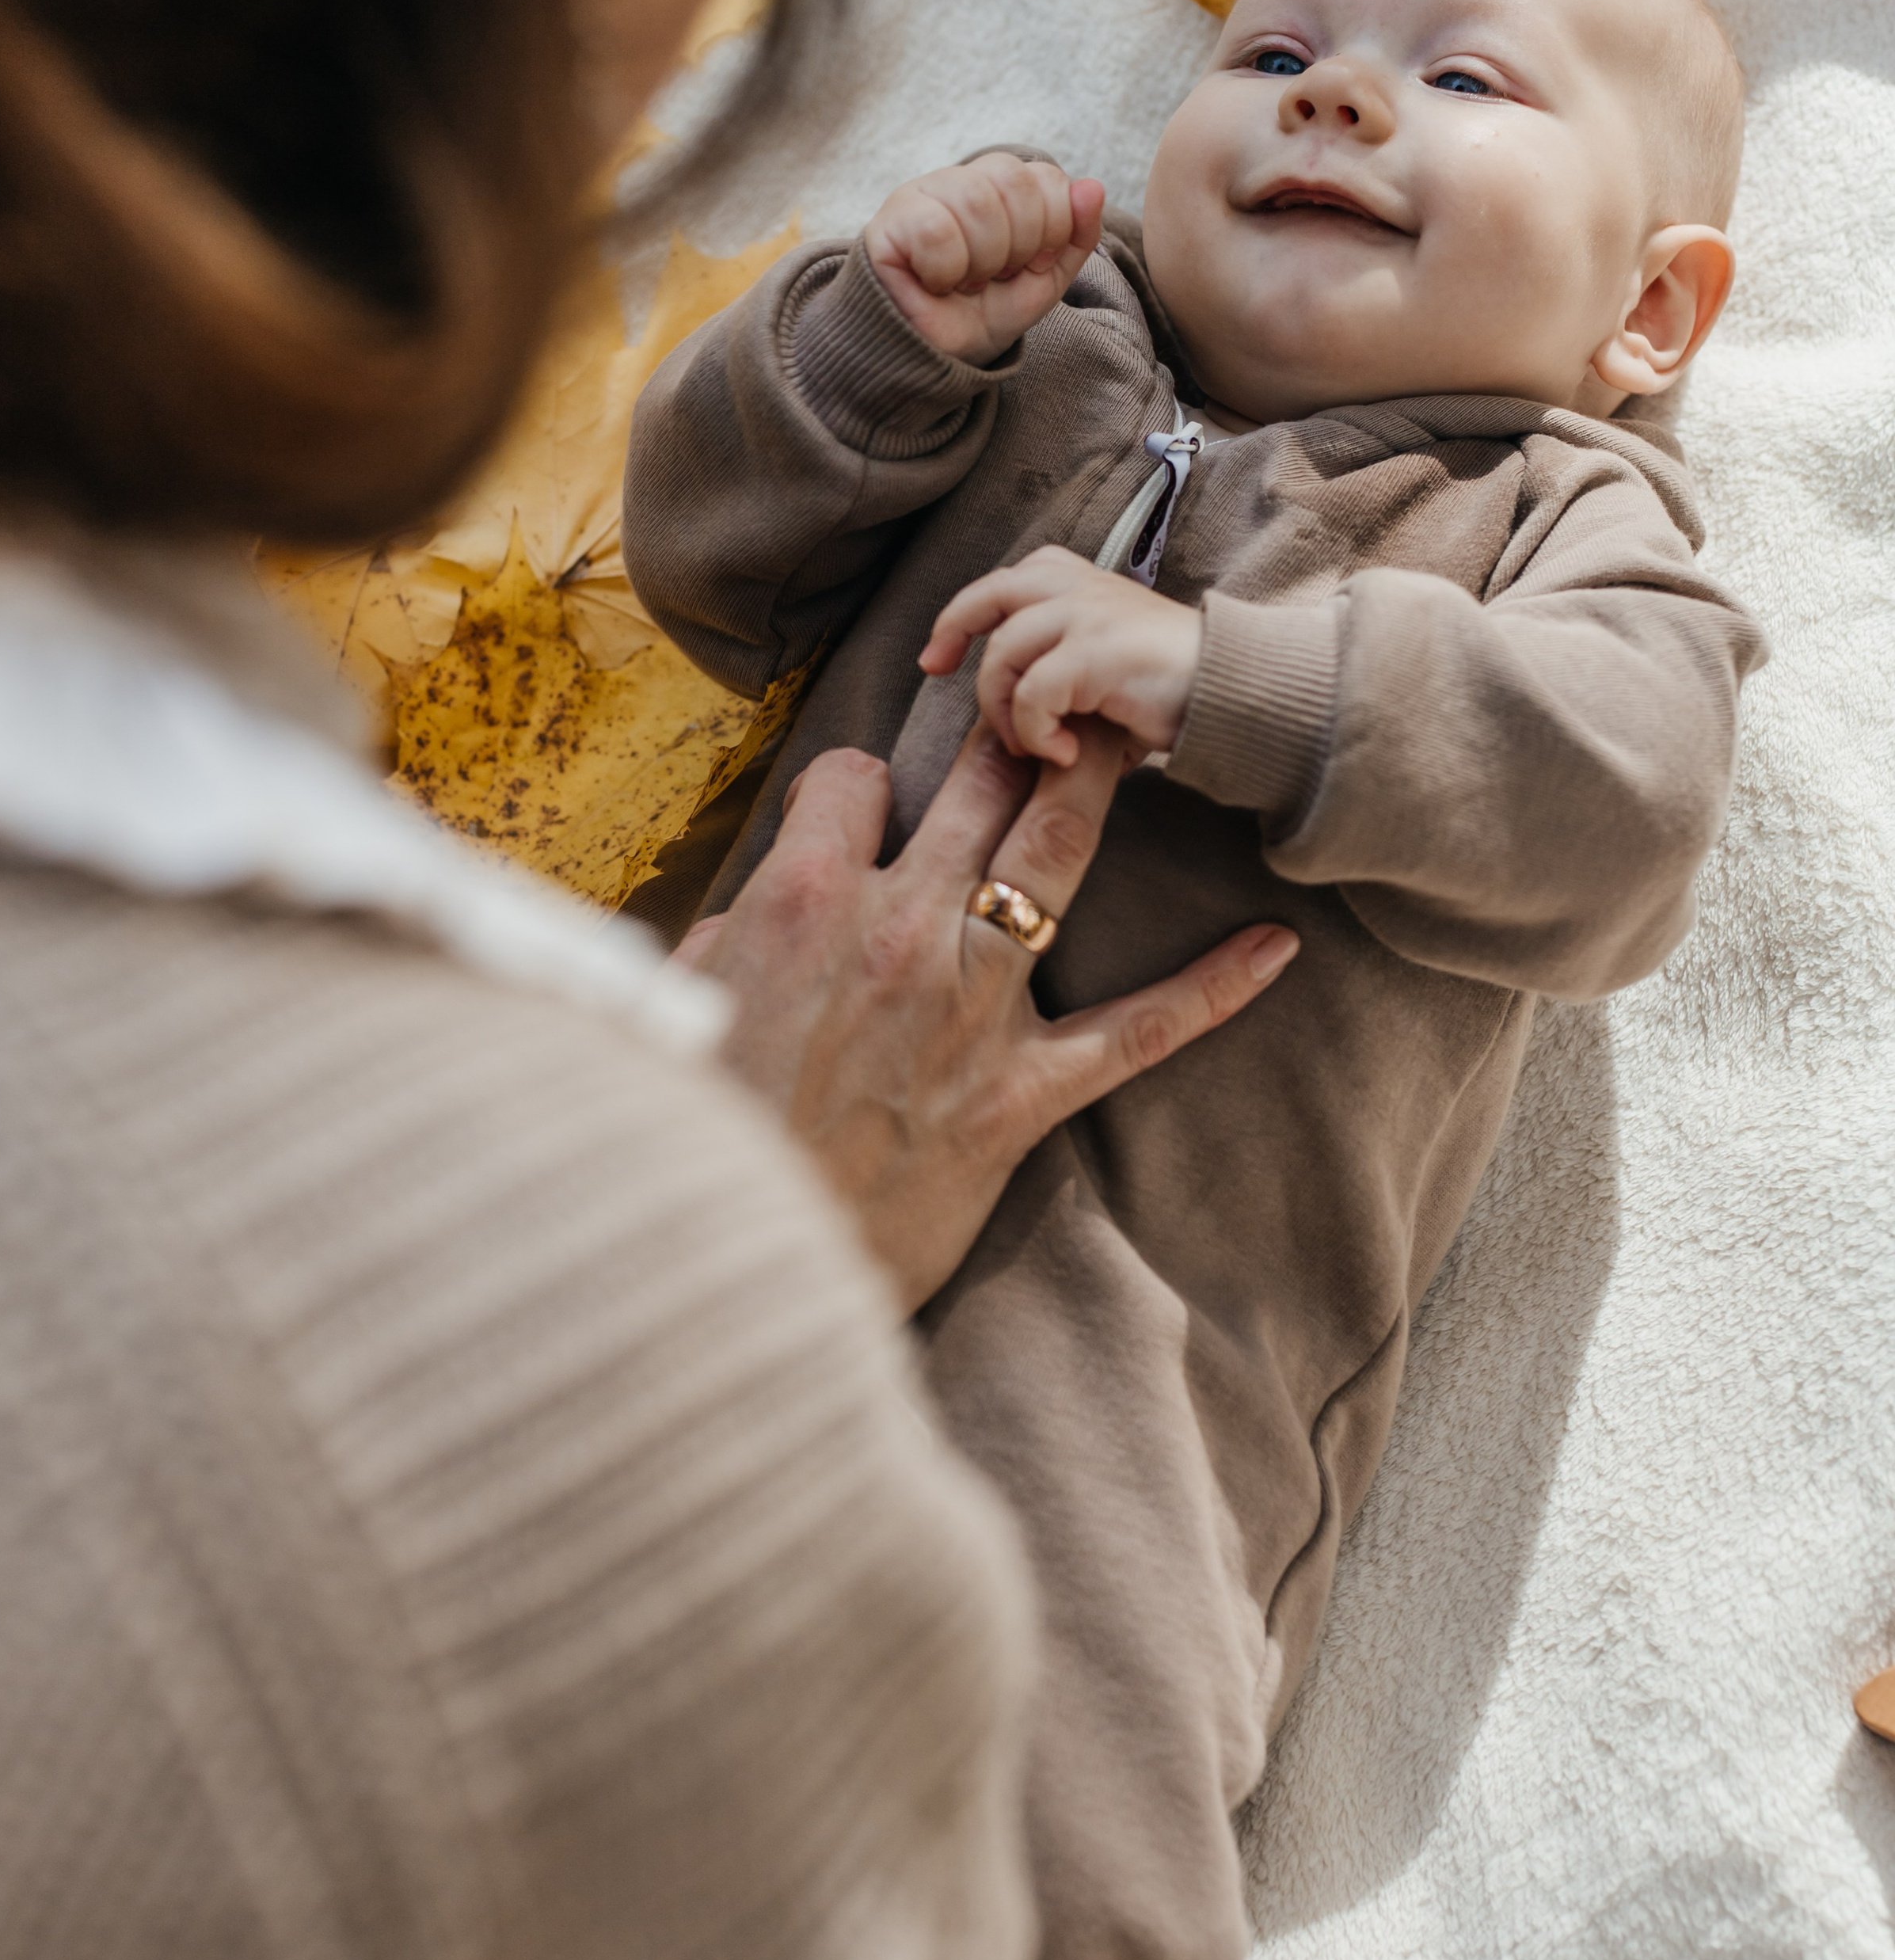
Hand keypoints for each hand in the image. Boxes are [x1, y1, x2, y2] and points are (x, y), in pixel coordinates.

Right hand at [678, 721, 1295, 1308]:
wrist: (725, 1262)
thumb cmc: (701, 1131)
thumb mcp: (685, 1006)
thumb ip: (731, 936)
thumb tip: (760, 910)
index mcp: (803, 901)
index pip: (851, 777)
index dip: (857, 780)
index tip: (860, 803)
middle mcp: (899, 932)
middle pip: (978, 784)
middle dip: (1016, 728)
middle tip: (1050, 697)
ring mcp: (972, 1009)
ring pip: (1058, 856)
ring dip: (1098, 785)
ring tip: (1140, 735)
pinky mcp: (1022, 1096)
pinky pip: (1140, 1030)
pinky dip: (1215, 986)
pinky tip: (1275, 945)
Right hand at [864, 154, 1106, 365]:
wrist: (936, 359)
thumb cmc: (984, 314)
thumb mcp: (1045, 279)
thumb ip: (1076, 235)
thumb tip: (1093, 187)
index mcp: (999, 187)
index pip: (1045, 175)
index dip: (1052, 226)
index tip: (1032, 264)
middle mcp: (960, 180)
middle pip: (1014, 180)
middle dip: (1020, 244)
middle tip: (997, 275)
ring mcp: (921, 195)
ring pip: (976, 201)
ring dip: (983, 261)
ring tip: (966, 282)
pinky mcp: (888, 224)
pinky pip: (935, 229)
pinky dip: (946, 270)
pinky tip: (936, 284)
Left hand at [920, 546, 1202, 765]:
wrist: (1242, 692)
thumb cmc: (1179, 690)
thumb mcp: (1112, 665)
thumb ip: (1063, 668)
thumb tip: (1015, 716)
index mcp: (1085, 584)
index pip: (1007, 581)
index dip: (964, 614)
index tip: (939, 658)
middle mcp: (1083, 588)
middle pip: (990, 594)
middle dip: (952, 630)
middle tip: (936, 672)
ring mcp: (1091, 614)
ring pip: (1004, 652)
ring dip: (1002, 709)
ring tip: (1032, 746)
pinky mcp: (1098, 652)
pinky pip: (1033, 691)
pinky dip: (1035, 731)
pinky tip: (1064, 755)